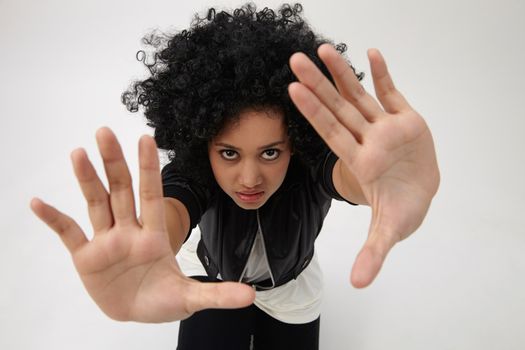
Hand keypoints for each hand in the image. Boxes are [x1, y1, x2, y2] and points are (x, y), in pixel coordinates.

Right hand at [30, 127, 254, 321]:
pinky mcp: (86, 257)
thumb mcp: (189, 298)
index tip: (146, 139)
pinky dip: (53, 219)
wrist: (138, 312)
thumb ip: (216, 294)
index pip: (152, 195)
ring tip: (78, 153)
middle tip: (105, 131)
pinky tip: (38, 203)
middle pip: (120, 191)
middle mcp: (128, 230)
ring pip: (96, 203)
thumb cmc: (163, 299)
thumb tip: (251, 296)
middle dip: (114, 162)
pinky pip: (68, 233)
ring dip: (86, 179)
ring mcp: (106, 241)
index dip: (148, 168)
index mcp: (154, 234)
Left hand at [289, 44, 439, 287]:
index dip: (313, 112)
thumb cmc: (403, 209)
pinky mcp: (406, 119)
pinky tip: (371, 53)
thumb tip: (358, 284)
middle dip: (318, 84)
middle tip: (294, 59)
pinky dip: (383, 74)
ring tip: (324, 48)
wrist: (421, 193)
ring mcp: (385, 127)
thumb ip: (373, 253)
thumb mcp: (389, 231)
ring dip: (344, 72)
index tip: (292, 91)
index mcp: (360, 161)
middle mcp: (367, 139)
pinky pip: (392, 92)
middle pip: (338, 108)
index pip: (331, 132)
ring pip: (360, 95)